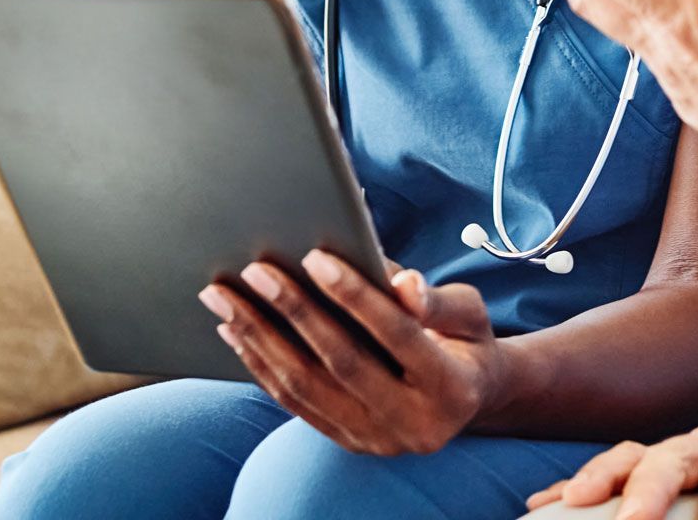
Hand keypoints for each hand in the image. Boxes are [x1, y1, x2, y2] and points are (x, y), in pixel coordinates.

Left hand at [198, 251, 507, 453]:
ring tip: (227, 296)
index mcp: (453, 388)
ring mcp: (375, 440)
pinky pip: (295, 404)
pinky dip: (261, 365)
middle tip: (256, 270)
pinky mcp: (347, 442)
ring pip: (308, 387)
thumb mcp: (471, 313)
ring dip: (260, 338)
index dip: (355, 295)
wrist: (469, 397)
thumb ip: (438, 300)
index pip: (398, 334)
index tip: (315, 255)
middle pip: (342, 362)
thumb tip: (402, 283)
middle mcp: (413, 425)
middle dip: (295, 312)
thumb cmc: (465, 338)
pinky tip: (236, 330)